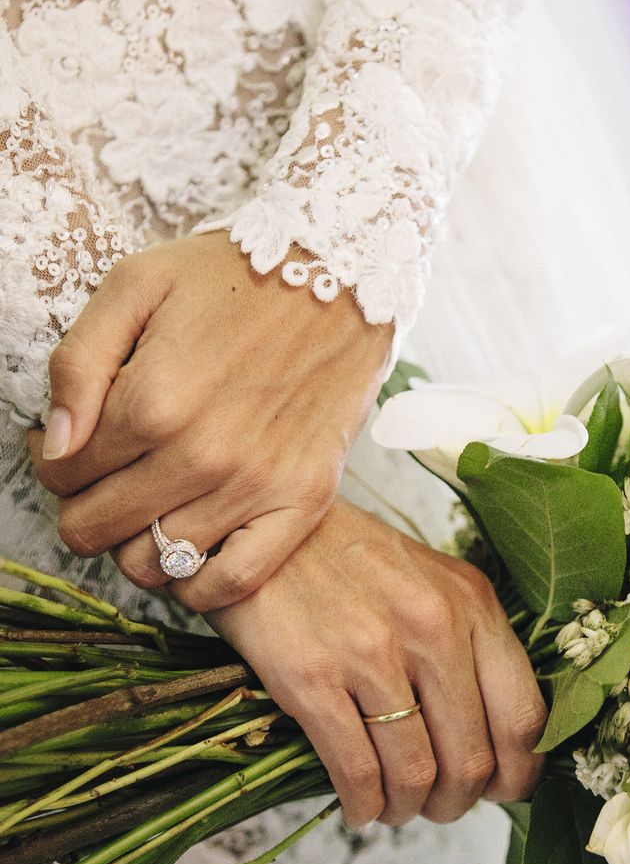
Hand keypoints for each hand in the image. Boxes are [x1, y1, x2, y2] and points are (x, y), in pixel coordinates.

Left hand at [28, 232, 393, 609]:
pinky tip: (186, 558)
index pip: (63, 471)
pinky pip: (235, 582)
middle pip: (98, 527)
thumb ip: (79, 363)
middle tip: (100, 482)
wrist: (342, 275)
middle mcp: (202, 455)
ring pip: (154, 563)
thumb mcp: (135, 286)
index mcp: (153, 400)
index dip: (53, 462)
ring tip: (144, 511)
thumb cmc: (231, 276)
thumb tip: (55, 444)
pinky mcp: (302, 502)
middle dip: (82, 508)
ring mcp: (256, 486)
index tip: (71, 447)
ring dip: (132, 547)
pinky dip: (198, 588)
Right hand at [209, 500, 546, 827]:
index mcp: (473, 605)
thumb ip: (471, 643)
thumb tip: (497, 736)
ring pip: (416, 773)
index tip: (501, 791)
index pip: (524, 716)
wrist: (263, 524)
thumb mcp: (433, 581)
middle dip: (458, 802)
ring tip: (395, 809)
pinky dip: (363, 806)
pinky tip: (359, 808)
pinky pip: (357, 771)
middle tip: (439, 807)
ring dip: (408, 809)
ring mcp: (372, 653)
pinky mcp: (312, 677)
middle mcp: (433, 628)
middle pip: (472, 758)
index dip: (518, 774)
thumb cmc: (351, 560)